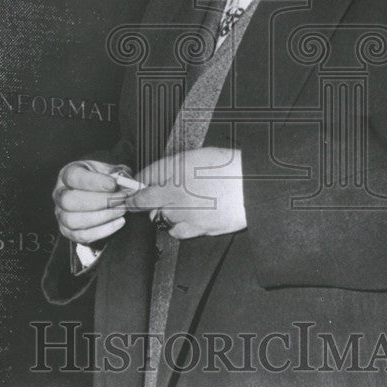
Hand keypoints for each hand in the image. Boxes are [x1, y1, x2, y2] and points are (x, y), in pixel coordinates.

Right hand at [52, 160, 131, 244]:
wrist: (98, 196)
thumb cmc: (103, 181)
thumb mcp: (108, 171)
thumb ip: (116, 173)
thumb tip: (124, 180)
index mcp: (67, 174)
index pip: (73, 176)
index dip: (94, 181)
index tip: (113, 184)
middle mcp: (60, 194)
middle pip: (69, 200)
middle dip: (99, 201)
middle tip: (121, 199)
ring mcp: (61, 214)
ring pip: (73, 220)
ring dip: (102, 216)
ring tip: (122, 210)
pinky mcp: (67, 231)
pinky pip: (81, 236)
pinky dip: (102, 231)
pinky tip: (119, 222)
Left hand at [125, 147, 245, 239]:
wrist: (254, 186)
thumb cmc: (230, 167)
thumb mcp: (197, 155)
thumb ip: (172, 166)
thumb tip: (153, 177)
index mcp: (175, 171)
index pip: (143, 180)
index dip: (135, 185)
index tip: (133, 189)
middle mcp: (176, 193)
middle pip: (145, 202)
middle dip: (142, 201)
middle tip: (145, 200)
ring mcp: (186, 214)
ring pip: (162, 216)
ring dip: (166, 212)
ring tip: (185, 203)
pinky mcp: (198, 229)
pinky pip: (178, 231)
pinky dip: (179, 227)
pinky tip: (190, 218)